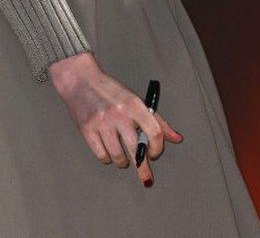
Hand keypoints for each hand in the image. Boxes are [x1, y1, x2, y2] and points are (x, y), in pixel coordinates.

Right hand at [48, 52, 181, 187]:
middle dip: (143, 168)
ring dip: (124, 162)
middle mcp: (120, 114)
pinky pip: (102, 155)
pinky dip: (108, 158)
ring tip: (124, 158)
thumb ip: (157, 121)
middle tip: (146, 178)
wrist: (81, 81)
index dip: (157, 148)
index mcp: (135, 104)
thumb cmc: (112, 92)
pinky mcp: (87, 131)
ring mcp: (103, 123)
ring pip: (118, 156)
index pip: (154, 132)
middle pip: (136, 149)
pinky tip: (110, 152)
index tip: (155, 154)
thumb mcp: (136, 101)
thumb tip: (177, 138)